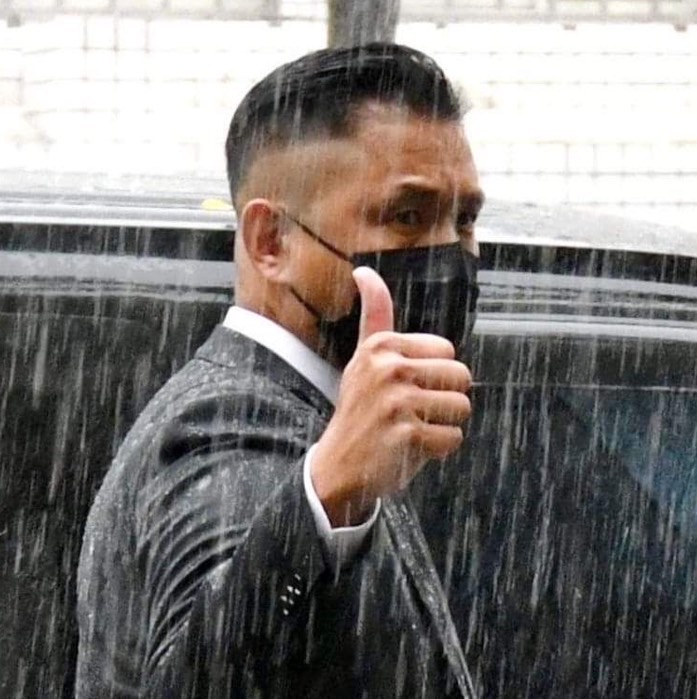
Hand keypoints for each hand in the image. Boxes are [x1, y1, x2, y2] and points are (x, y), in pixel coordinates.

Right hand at [311, 266, 471, 526]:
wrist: (338, 466)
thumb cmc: (360, 409)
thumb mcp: (363, 358)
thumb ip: (374, 316)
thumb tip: (363, 271)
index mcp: (382, 345)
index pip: (447, 351)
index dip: (433, 376)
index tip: (402, 389)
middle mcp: (388, 368)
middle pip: (461, 377)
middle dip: (443, 400)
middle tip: (408, 413)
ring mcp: (397, 401)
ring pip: (462, 407)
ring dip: (442, 425)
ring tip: (410, 429)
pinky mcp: (406, 434)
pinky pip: (453, 438)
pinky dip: (437, 450)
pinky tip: (409, 449)